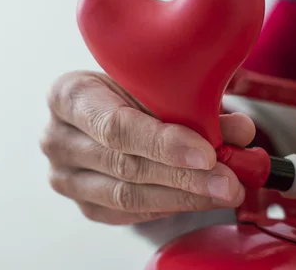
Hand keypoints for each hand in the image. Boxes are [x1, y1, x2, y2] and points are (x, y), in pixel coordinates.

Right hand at [40, 71, 255, 224]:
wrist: (97, 107)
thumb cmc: (123, 89)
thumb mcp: (151, 83)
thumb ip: (191, 103)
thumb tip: (238, 132)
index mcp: (69, 95)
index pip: (116, 126)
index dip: (164, 143)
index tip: (206, 154)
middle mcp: (57, 137)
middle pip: (124, 165)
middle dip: (184, 176)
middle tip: (229, 181)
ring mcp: (63, 175)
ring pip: (127, 196)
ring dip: (182, 197)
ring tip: (223, 192)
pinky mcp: (81, 201)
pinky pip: (126, 213)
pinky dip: (166, 206)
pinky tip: (194, 197)